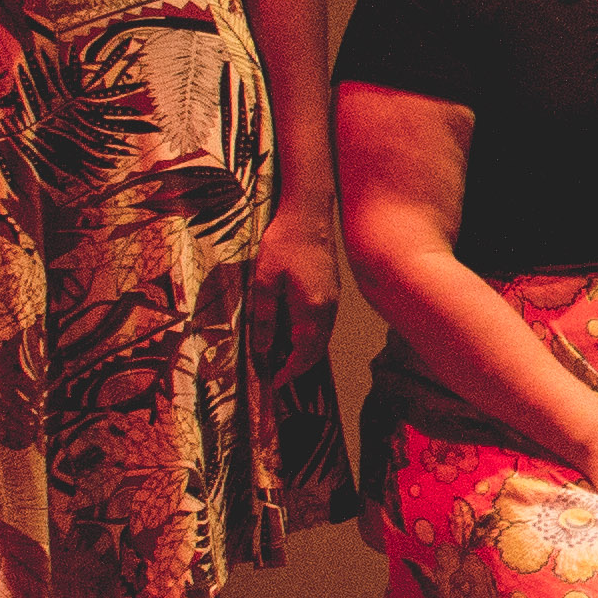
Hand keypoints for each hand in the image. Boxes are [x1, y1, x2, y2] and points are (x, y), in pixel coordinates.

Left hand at [248, 209, 339, 382]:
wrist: (309, 215)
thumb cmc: (284, 243)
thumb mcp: (265, 279)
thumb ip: (265, 316)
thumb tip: (264, 348)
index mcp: (312, 309)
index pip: (304, 352)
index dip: (290, 371)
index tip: (274, 383)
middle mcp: (327, 309)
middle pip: (317, 350)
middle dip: (298, 367)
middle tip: (277, 376)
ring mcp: (333, 301)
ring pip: (322, 339)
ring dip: (304, 353)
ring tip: (283, 359)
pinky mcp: (331, 292)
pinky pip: (323, 325)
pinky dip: (310, 338)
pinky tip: (294, 334)